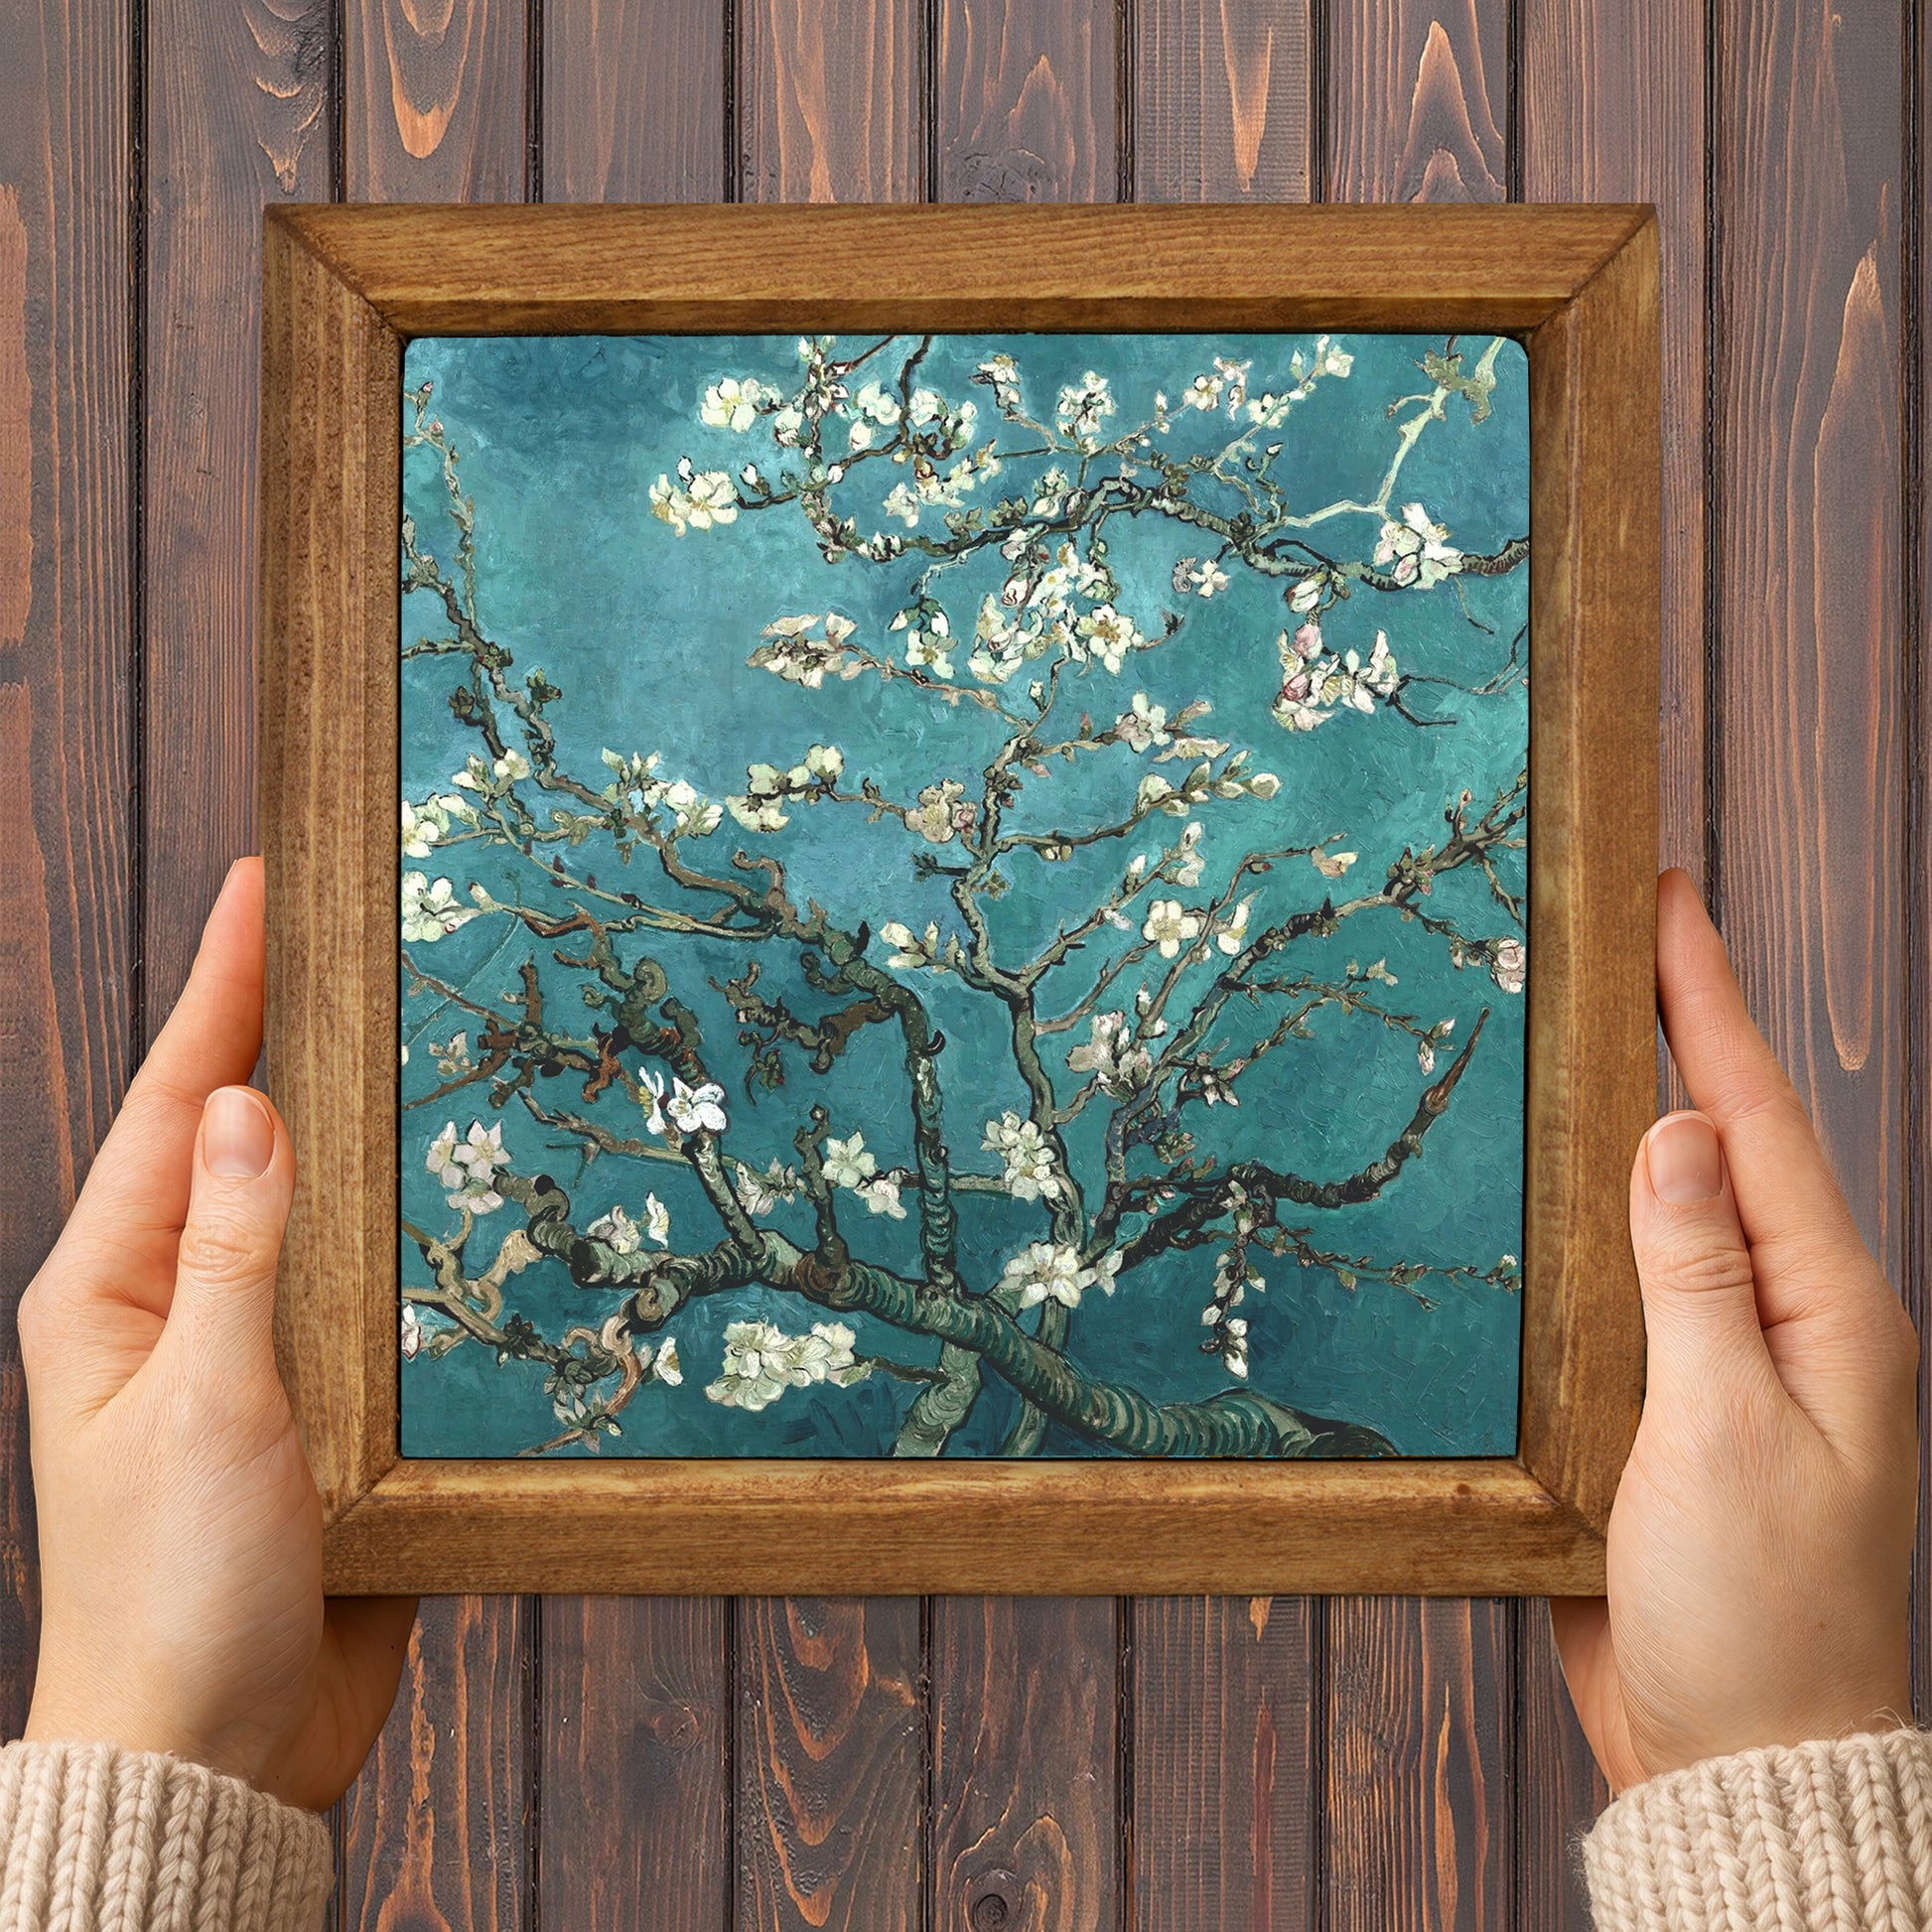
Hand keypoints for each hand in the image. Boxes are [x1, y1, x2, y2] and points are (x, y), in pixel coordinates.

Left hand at [17, 859, 414, 1810]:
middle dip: (294, 1030)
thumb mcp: (207, 1406)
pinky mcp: (324, 1402)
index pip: (172, 1101)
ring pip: (316, 1205)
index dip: (221, 988)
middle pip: (242, 1134)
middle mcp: (177, 1303)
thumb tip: (248, 1102)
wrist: (216, 1753)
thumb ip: (234, 1252)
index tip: (265, 884)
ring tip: (429, 1031)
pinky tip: (470, 1188)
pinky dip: (412, 1228)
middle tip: (364, 930)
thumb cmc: (177, 1591)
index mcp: (109, 1288)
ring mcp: (254, 1350)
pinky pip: (371, 1287)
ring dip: (366, 1125)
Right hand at [1552, 869, 1918, 1792]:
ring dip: (1623, 1113)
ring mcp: (1728, 1361)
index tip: (1669, 896)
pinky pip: (1627, 1285)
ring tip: (1576, 1025)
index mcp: (1831, 1311)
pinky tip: (1545, 1188)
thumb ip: (1694, 1277)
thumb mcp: (1723, 1435)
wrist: (1738, 1760)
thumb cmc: (1755, 1616)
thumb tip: (1670, 1131)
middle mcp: (1789, 1319)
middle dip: (1677, 1028)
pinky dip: (1587, 1218)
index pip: (1756, 1120)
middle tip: (1620, 927)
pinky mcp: (1668, 1406)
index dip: (1708, 1000)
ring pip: (1667, 1207)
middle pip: (1721, 1142)